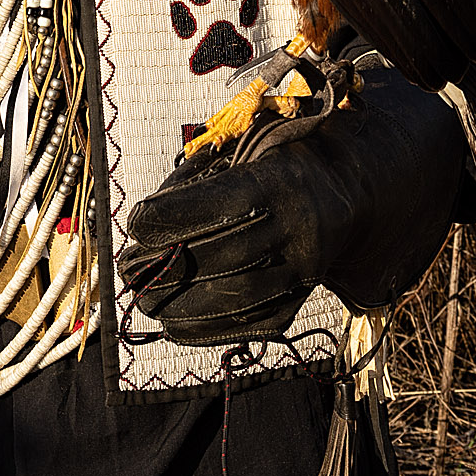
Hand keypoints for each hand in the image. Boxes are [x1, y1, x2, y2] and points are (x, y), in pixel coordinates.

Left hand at [118, 63, 466, 343]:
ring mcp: (306, 267)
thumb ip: (206, 173)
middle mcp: (299, 227)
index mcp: (283, 180)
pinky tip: (173, 325)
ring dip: (183, 304)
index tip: (137, 222)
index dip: (175, 215)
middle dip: (169, 263)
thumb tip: (149, 213)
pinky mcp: (303, 296)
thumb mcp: (251, 146)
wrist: (346, 193)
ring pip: (240, 295)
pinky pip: (255, 321)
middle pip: (225, 252)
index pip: (222, 202)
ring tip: (144, 300)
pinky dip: (210, 328)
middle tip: (128, 267)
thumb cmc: (279, 161)